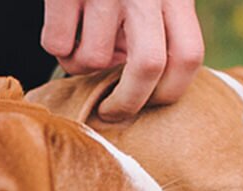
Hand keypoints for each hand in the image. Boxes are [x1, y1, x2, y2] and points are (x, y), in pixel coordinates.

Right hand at [41, 0, 204, 118]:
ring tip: (84, 43)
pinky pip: (56, 44)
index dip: (170, 92)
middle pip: (147, 67)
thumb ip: (161, 29)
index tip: (152, 104)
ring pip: (91, 60)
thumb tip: (146, 86)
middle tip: (112, 112)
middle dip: (126, 103)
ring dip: (81, 66)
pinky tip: (65, 26)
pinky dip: (56, 45)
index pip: (187, 57)